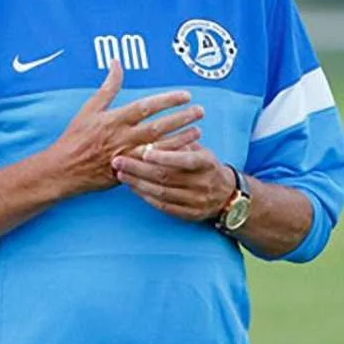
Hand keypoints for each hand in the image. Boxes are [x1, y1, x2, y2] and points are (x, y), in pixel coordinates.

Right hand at [46, 60, 202, 195]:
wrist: (64, 170)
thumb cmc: (75, 137)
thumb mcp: (90, 108)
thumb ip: (108, 86)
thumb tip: (117, 62)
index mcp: (114, 120)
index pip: (147, 107)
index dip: (168, 100)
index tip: (185, 95)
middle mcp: (123, 137)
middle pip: (159, 127)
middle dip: (181, 118)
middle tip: (199, 111)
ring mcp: (127, 156)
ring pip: (160, 148)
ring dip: (181, 139)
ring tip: (198, 131)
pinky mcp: (129, 172)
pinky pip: (154, 165)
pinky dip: (170, 159)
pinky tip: (184, 154)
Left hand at [111, 140, 234, 221]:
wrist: (225, 194)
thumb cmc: (204, 164)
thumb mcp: (198, 148)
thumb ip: (178, 141)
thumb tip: (152, 128)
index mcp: (207, 163)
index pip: (185, 160)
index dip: (164, 156)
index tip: (143, 150)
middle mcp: (204, 184)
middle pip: (167, 177)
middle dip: (139, 168)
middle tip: (118, 160)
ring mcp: (197, 201)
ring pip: (162, 193)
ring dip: (138, 183)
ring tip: (120, 173)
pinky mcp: (190, 214)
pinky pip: (164, 206)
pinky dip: (146, 197)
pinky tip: (133, 188)